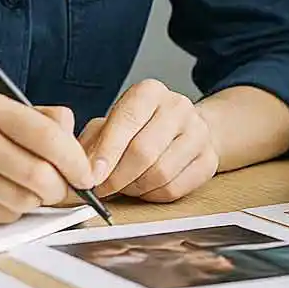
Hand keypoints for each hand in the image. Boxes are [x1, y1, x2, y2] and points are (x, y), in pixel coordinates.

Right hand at [0, 92, 94, 222]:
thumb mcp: (2, 114)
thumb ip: (45, 121)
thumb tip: (79, 147)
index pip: (47, 135)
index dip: (75, 159)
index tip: (87, 174)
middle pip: (39, 174)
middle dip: (60, 188)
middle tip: (61, 188)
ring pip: (23, 199)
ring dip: (34, 201)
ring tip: (23, 188)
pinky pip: (2, 216)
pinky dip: (11, 212)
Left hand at [79, 80, 217, 202]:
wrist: (182, 129)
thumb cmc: (137, 129)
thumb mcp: (109, 124)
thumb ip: (91, 143)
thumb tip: (80, 168)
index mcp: (150, 92)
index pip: (127, 120)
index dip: (106, 152)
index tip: (91, 176)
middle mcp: (178, 106)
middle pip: (143, 151)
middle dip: (117, 177)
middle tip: (101, 189)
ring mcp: (198, 132)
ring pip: (160, 173)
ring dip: (134, 188)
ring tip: (124, 185)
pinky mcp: (208, 159)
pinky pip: (175, 189)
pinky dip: (153, 195)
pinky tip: (145, 187)